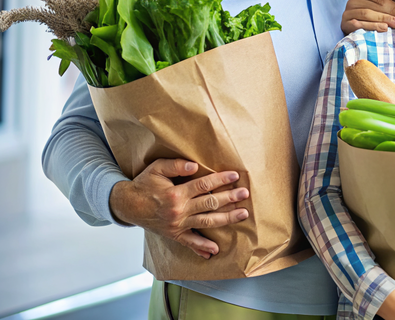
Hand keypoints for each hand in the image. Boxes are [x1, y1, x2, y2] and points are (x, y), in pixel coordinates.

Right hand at [108, 159, 248, 258]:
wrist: (126, 205)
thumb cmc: (143, 184)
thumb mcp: (156, 169)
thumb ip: (176, 165)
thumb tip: (194, 165)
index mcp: (175, 194)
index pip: (203, 185)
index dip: (220, 180)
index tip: (235, 176)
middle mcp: (178, 211)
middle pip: (210, 204)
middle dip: (230, 198)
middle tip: (245, 194)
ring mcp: (177, 225)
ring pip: (206, 222)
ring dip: (226, 219)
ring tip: (243, 215)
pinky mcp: (174, 234)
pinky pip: (190, 243)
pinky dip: (202, 248)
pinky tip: (214, 251)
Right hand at [342, 0, 394, 33]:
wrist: (354, 29)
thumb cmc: (372, 15)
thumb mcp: (382, 5)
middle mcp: (354, 0)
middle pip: (375, 5)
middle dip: (391, 12)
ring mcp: (348, 12)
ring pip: (367, 13)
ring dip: (383, 19)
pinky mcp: (345, 23)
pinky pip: (359, 24)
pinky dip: (372, 26)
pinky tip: (383, 29)